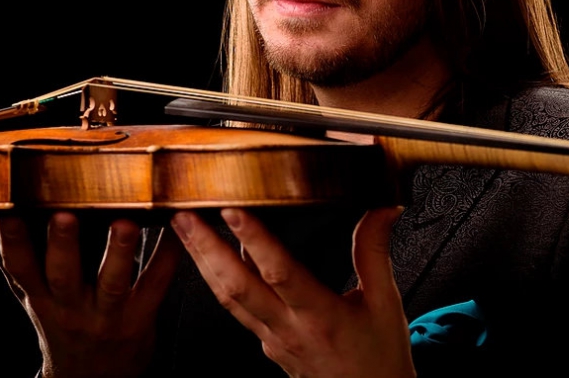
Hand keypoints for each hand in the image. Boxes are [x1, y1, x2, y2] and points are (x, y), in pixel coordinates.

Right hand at [0, 212, 182, 377]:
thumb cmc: (62, 324)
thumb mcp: (32, 296)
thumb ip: (9, 255)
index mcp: (41, 298)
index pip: (20, 269)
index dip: (13, 242)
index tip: (9, 212)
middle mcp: (71, 307)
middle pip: (64, 276)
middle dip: (63, 246)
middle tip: (64, 215)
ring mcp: (107, 315)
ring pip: (113, 283)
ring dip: (120, 252)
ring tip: (125, 223)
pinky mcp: (141, 318)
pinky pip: (157, 284)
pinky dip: (167, 255)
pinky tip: (174, 228)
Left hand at [170, 207, 413, 377]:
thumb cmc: (379, 359)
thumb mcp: (385, 303)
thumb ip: (375, 252)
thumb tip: (382, 209)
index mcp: (321, 317)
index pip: (280, 273)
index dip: (255, 240)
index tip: (235, 211)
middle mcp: (289, 330)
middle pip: (237, 287)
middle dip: (206, 248)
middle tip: (184, 217)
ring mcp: (273, 340)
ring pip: (228, 299)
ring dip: (202, 262)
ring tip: (184, 231)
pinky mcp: (268, 345)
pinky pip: (236, 310)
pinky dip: (219, 281)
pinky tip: (213, 260)